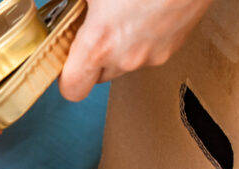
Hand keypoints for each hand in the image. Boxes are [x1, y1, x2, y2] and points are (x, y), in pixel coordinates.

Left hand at [59, 0, 212, 100]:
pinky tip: (143, 13)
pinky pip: (148, 52)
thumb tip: (64, 5)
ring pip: (124, 64)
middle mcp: (126, 59)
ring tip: (122, 15)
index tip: (65, 60)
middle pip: (98, 76)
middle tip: (94, 28)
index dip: (67, 77)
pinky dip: (142, 39)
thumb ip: (71, 2)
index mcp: (99, 46)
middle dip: (93, 57)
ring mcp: (153, 56)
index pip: (72, 89)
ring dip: (119, 48)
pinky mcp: (174, 48)